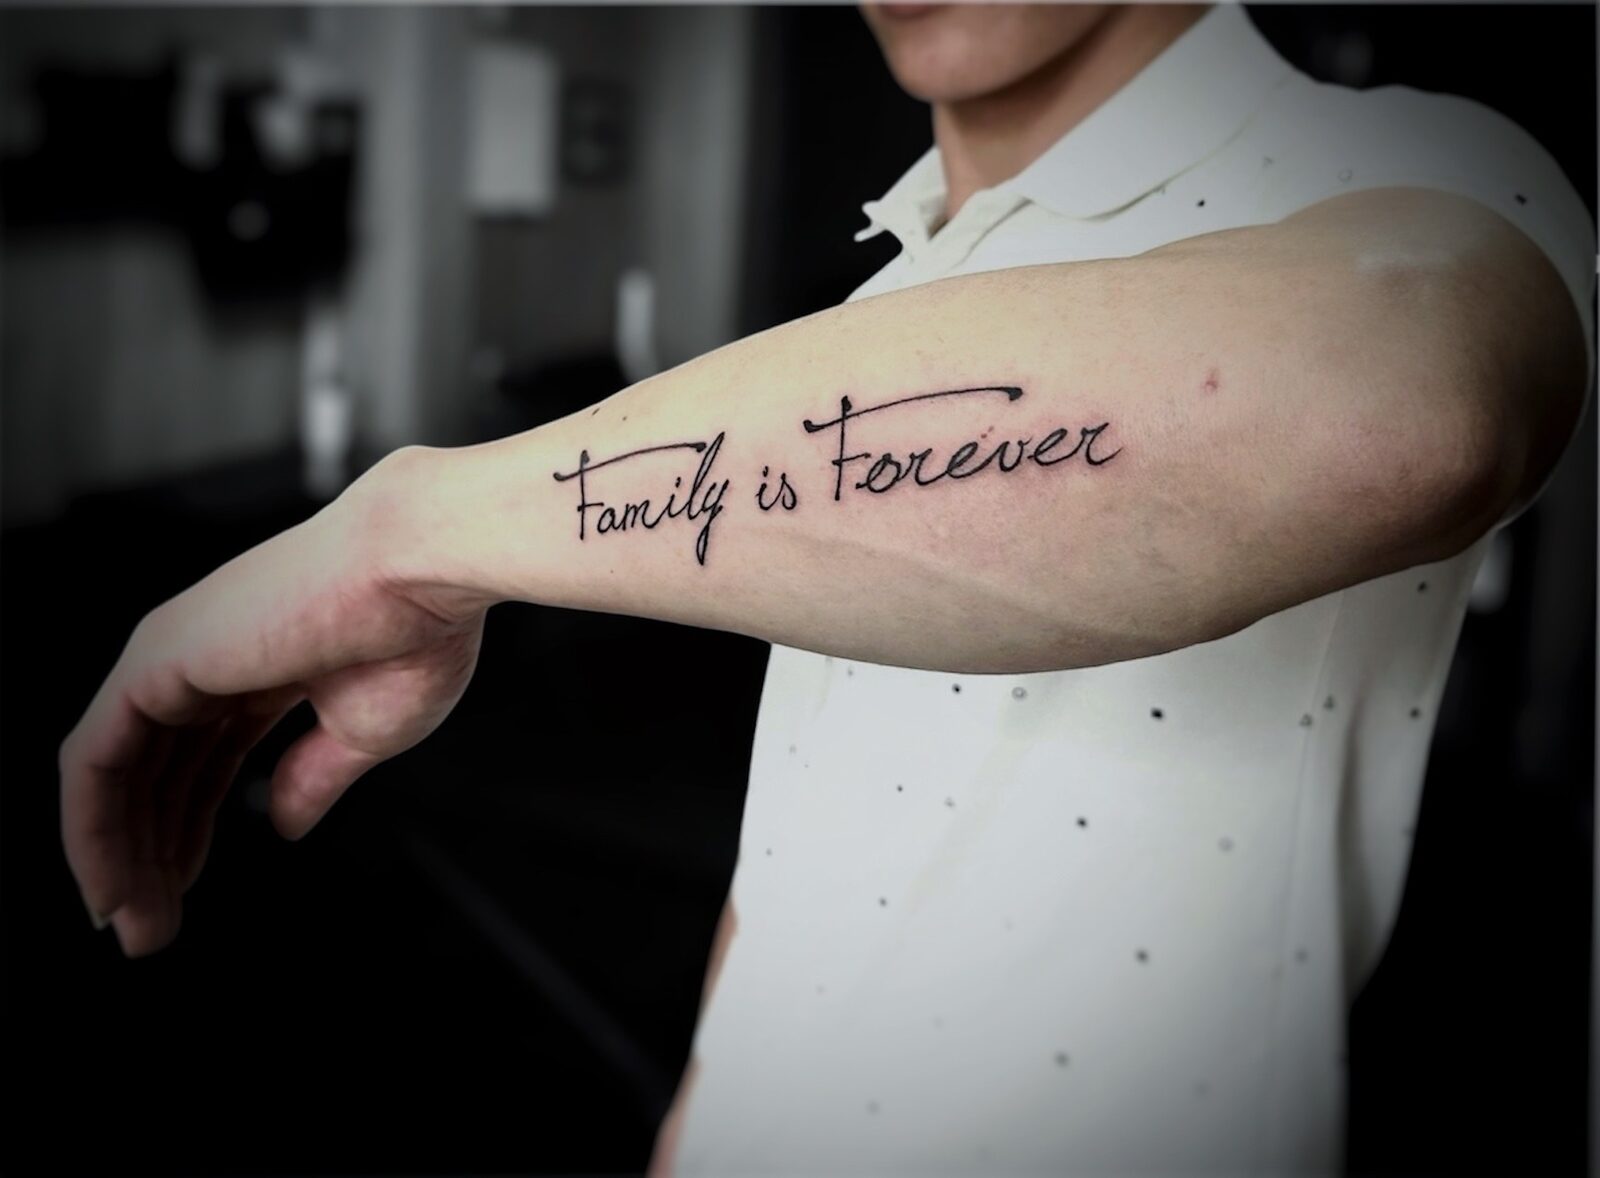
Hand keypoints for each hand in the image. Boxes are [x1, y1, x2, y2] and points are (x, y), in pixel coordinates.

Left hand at [58, 449, 485, 956]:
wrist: (422, 568)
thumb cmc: (416, 629)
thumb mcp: (364, 729)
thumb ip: (312, 775)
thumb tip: (281, 823)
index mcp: (263, 663)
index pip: (202, 758)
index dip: (189, 828)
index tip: (183, 892)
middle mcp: (208, 654)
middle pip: (157, 772)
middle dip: (151, 854)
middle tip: (151, 930)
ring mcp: (174, 655)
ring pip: (117, 774)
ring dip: (120, 856)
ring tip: (135, 925)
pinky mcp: (153, 664)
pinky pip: (95, 763)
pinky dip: (92, 829)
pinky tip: (108, 884)